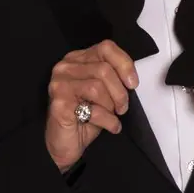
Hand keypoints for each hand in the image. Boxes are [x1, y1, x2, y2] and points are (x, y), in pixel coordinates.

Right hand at [45, 39, 137, 171]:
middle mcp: (66, 67)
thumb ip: (113, 76)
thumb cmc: (86, 115)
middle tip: (123, 107)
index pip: (106, 48)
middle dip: (120, 92)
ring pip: (98, 87)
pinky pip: (93, 109)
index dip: (124, 64)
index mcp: (78, 58)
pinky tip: (110, 126)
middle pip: (104, 69)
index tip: (133, 83)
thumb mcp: (104, 90)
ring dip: (112, 106)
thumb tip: (131, 78)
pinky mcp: (60, 104)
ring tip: (113, 116)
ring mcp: (60, 84)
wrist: (65, 144)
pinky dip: (108, 120)